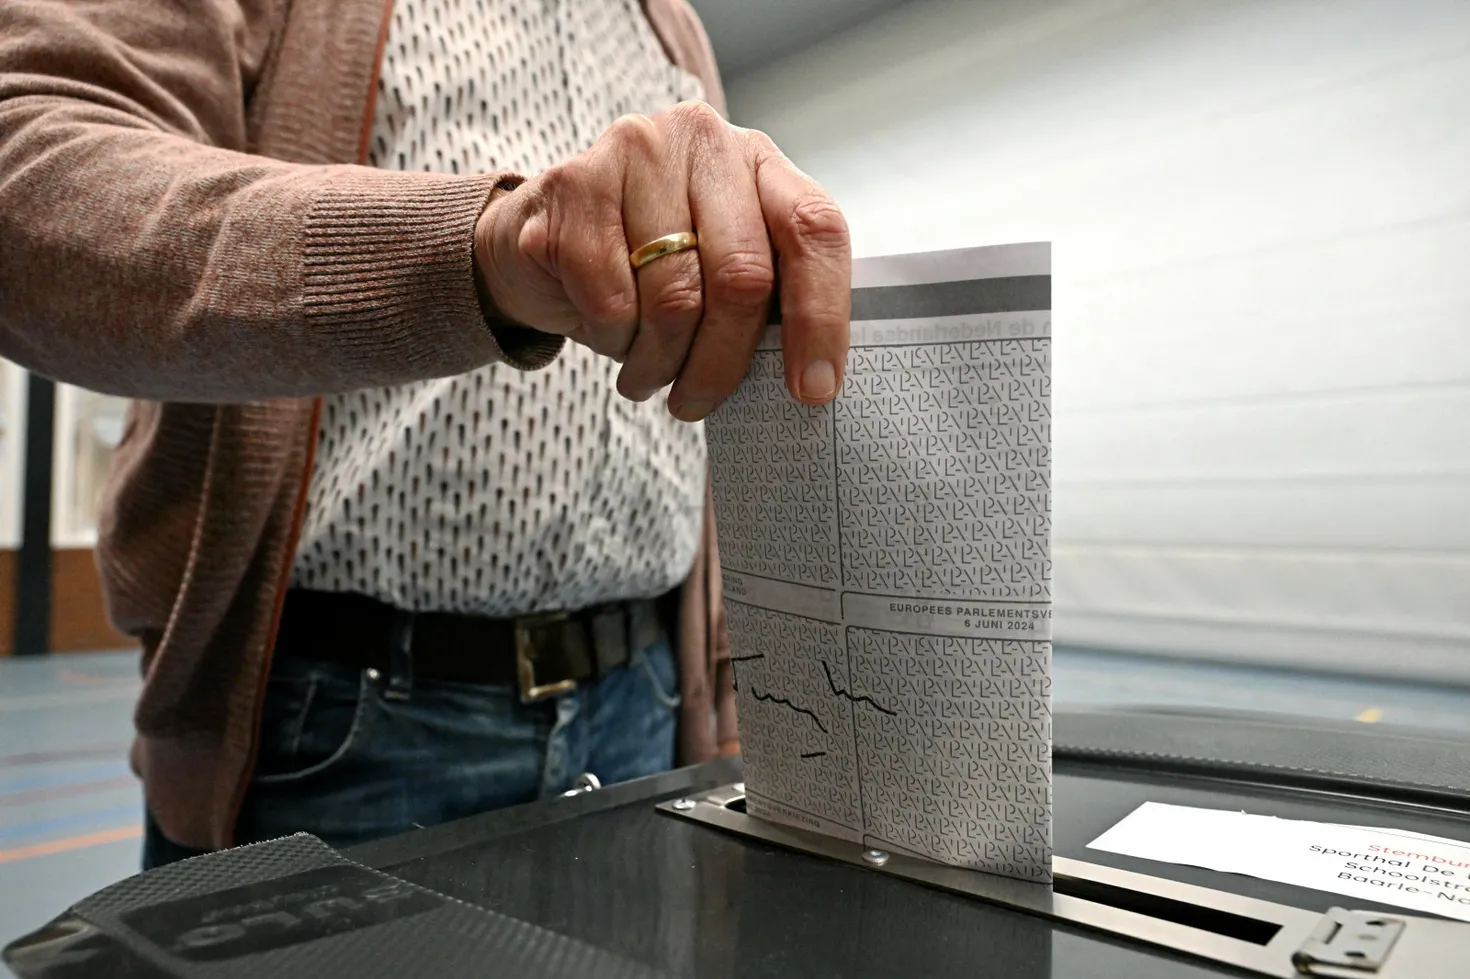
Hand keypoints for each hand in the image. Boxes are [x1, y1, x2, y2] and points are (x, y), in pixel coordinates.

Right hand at [474, 100, 850, 420]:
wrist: (536, 236)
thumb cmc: (641, 262)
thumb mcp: (716, 264)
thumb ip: (765, 294)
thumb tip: (809, 379)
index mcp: (756, 159)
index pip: (814, 229)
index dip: (822, 316)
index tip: (814, 388)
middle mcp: (702, 139)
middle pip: (743, 276)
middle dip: (723, 361)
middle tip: (699, 402)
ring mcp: (635, 152)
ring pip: (675, 299)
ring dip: (661, 362)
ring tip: (647, 375)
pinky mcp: (574, 187)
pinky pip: (612, 302)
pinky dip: (613, 341)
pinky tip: (608, 335)